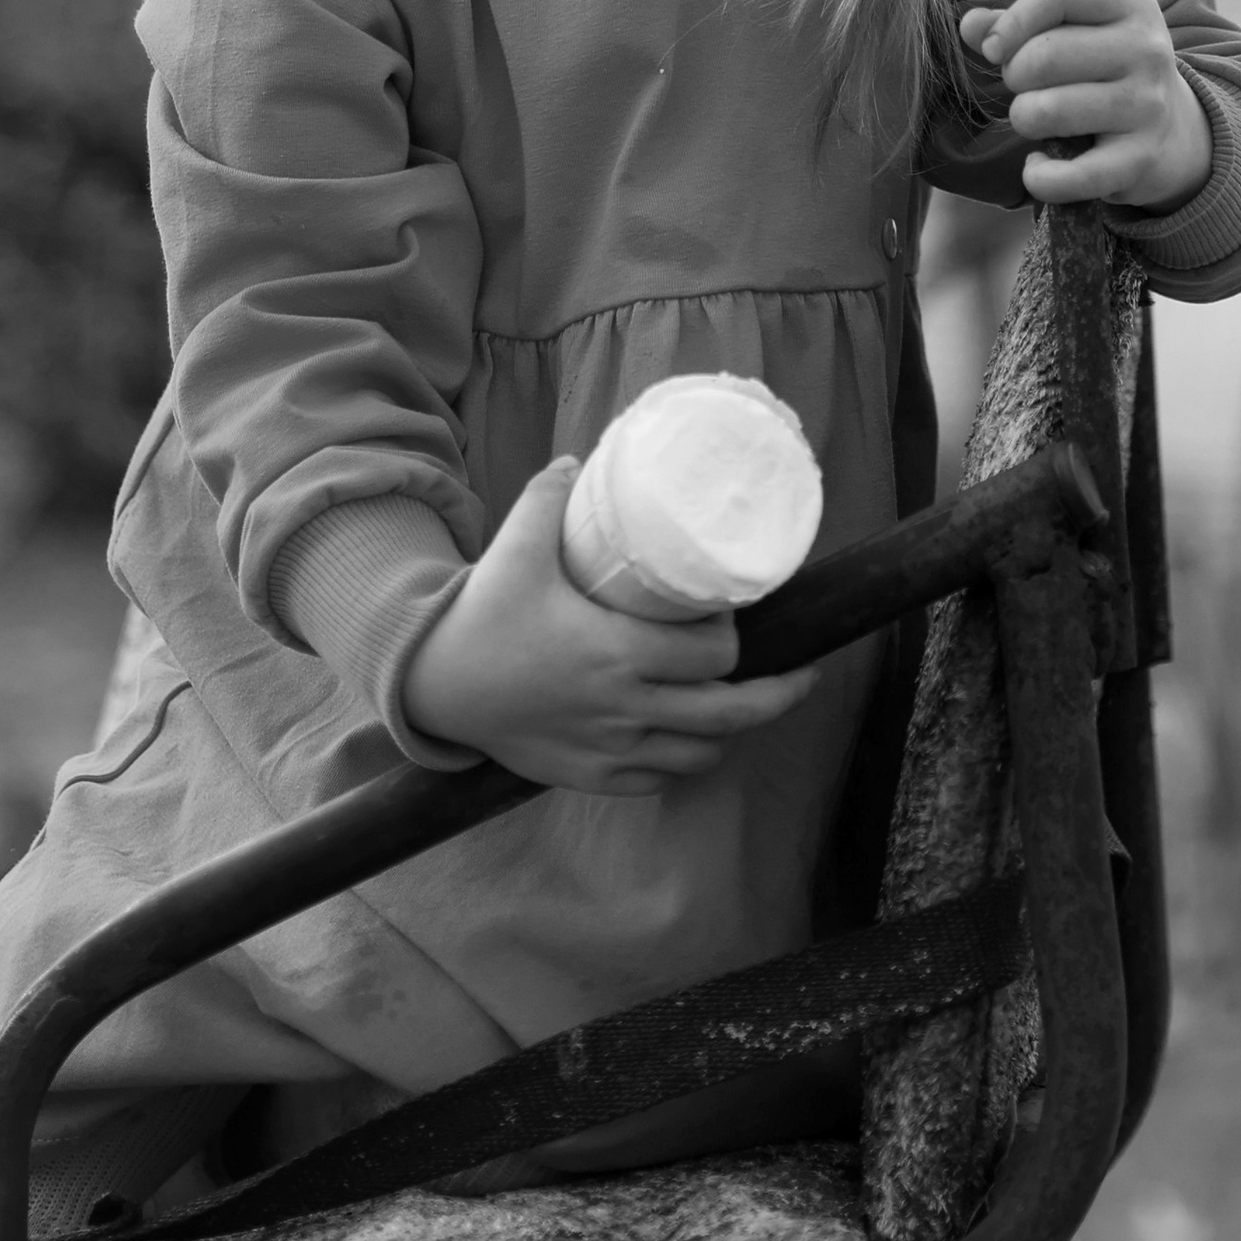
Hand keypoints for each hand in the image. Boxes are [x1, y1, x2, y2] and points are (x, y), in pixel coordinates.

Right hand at [401, 461, 817, 795]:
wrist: (435, 688)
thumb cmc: (483, 616)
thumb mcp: (515, 548)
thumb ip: (548, 497)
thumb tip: (582, 459)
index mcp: (616, 652)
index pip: (712, 655)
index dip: (736, 638)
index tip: (739, 617)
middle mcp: (623, 708)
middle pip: (728, 713)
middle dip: (778, 694)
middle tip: (805, 671)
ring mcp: (610, 750)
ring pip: (701, 754)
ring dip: (731, 730)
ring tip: (750, 703)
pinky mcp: (591, 777)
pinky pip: (659, 781)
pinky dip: (683, 762)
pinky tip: (691, 739)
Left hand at [959, 0, 1211, 212]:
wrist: (1170, 133)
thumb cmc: (1100, 71)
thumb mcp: (1070, 31)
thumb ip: (1013, 24)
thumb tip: (972, 27)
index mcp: (1129, 4)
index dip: (1017, 17)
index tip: (996, 46)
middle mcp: (1146, 49)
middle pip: (1045, 55)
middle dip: (1014, 75)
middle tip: (1026, 86)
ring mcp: (1147, 106)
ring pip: (1048, 111)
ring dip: (1023, 119)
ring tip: (1037, 118)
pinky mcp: (1140, 160)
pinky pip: (1069, 176)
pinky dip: (1040, 177)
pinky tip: (1039, 167)